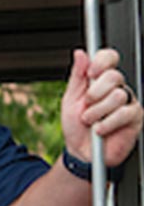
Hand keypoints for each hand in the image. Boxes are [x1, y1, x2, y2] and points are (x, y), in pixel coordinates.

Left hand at [61, 48, 142, 167]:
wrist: (80, 152)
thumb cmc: (76, 127)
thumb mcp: (70, 100)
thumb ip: (76, 76)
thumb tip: (80, 54)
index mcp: (100, 81)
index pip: (109, 58)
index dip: (102, 61)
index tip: (90, 73)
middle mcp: (116, 88)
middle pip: (114, 76)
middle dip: (94, 93)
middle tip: (87, 106)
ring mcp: (128, 102)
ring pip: (118, 95)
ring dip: (98, 112)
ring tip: (91, 122)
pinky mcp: (135, 117)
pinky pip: (125, 113)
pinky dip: (107, 123)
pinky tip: (100, 129)